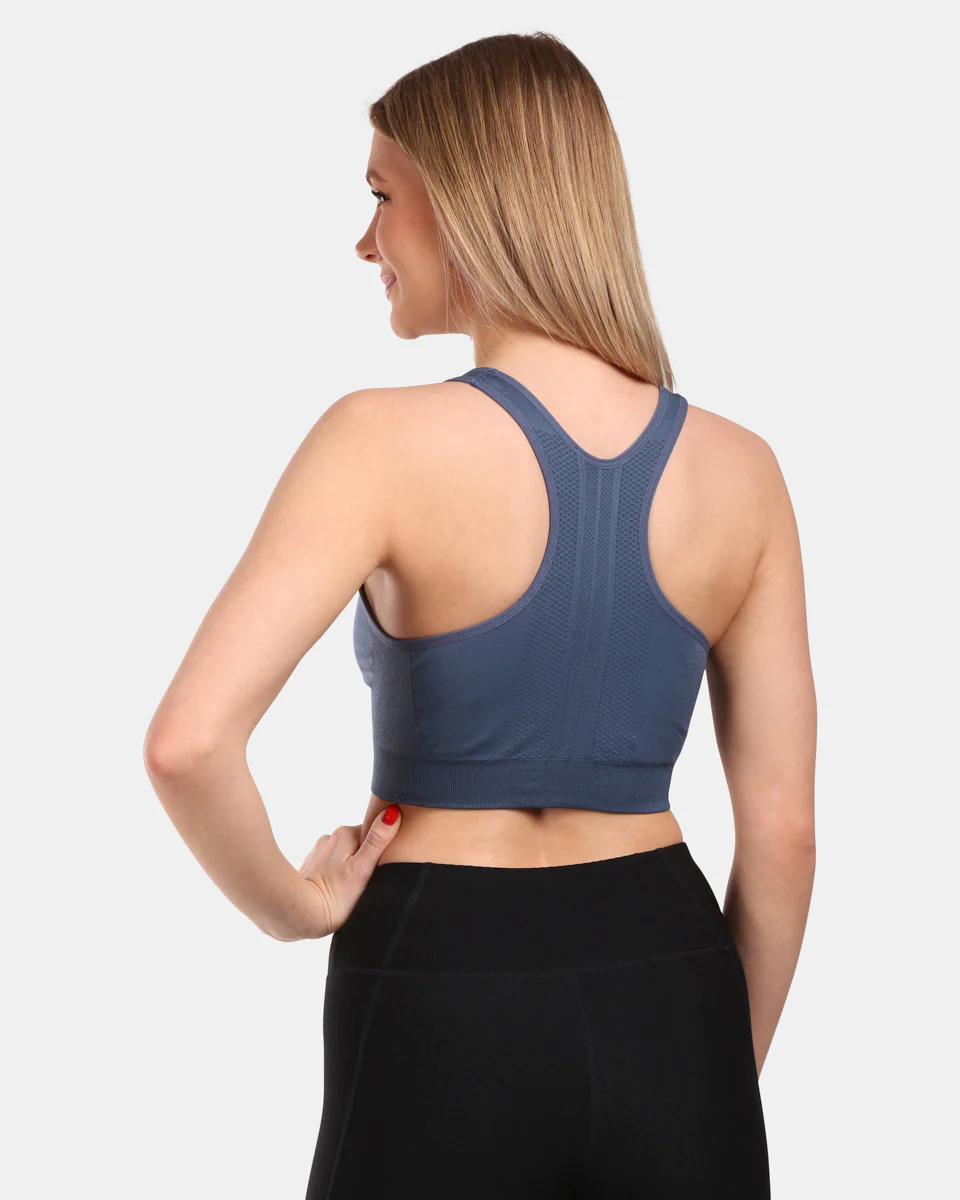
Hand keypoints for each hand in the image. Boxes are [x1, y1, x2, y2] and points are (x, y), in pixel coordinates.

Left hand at [291, 803, 402, 938]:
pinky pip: (332, 867)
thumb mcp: (363, 868)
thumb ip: (377, 841)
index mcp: (344, 833)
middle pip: (359, 845)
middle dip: (365, 860)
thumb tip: (392, 812)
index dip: (380, 851)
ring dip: (351, 869)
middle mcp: (329, 838)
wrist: (300, 917)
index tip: (378, 869)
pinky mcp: (311, 868)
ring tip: (351, 890)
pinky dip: (337, 876)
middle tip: (366, 883)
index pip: (373, 834)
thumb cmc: (335, 897)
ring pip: (345, 857)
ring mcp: (318, 853)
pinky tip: (338, 891)